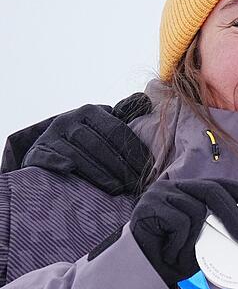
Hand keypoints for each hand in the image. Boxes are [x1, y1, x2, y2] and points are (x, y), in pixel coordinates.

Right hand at [21, 93, 152, 195]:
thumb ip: (125, 112)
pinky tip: (70, 170)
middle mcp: (69, 119)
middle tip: (134, 183)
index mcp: (90, 111)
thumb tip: (146, 99)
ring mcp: (51, 135)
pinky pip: (47, 157)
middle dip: (120, 166)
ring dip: (98, 173)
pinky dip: (57, 162)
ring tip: (116, 189)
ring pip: (77, 154)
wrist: (50, 142)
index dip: (133, 150)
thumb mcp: (104, 121)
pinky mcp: (37, 150)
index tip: (147, 168)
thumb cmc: (88, 135)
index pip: (116, 130)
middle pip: (99, 145)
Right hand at [130, 178, 237, 286]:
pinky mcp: (149, 205)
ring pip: (196, 211)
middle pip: (214, 191)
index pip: (224, 185)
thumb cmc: (172, 258)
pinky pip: (180, 223)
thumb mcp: (204, 244)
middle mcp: (175, 186)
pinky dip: (179, 243)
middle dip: (235, 216)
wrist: (139, 274)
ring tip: (180, 254)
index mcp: (190, 191)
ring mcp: (160, 193)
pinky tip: (166, 252)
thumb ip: (220, 232)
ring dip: (194, 240)